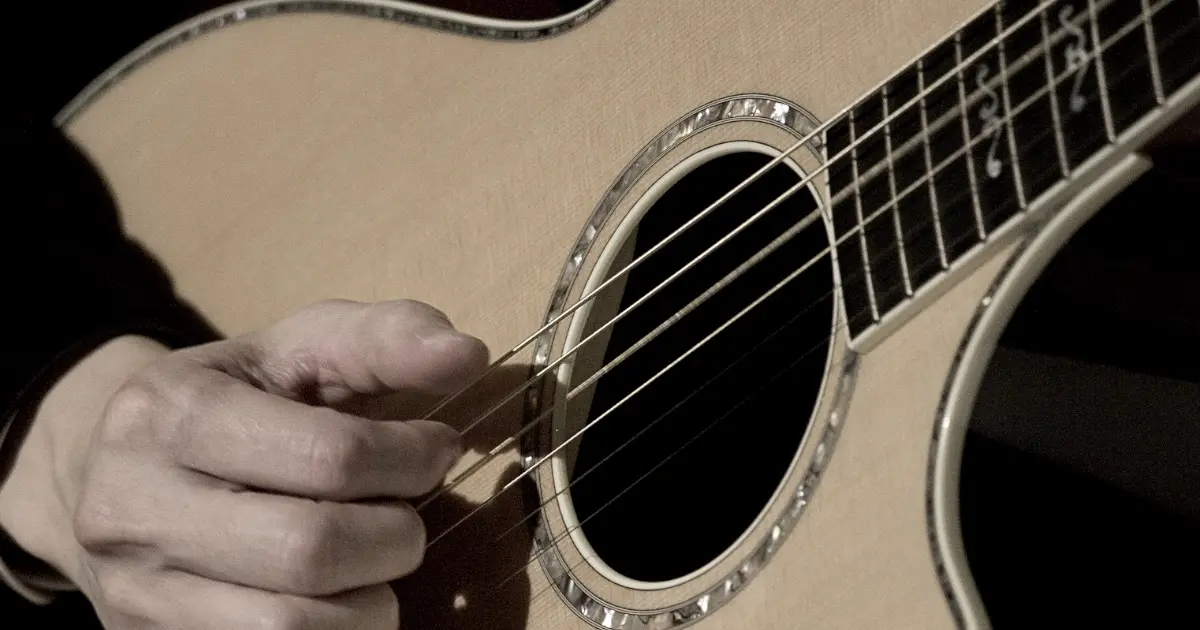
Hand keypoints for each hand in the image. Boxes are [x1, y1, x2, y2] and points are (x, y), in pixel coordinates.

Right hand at [0, 299, 487, 628]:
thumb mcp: (300, 349)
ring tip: (370, 562)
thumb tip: (465, 354)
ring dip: (369, 602)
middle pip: (312, 551)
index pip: (331, 458)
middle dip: (393, 537)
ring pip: (292, 627)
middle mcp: (132, 508)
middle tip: (404, 517)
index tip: (434, 448)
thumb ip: (384, 339)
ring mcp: (135, 592)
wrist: (129, 472)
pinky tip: (338, 599)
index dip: (410, 458)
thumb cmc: (242, 401)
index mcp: (169, 413)